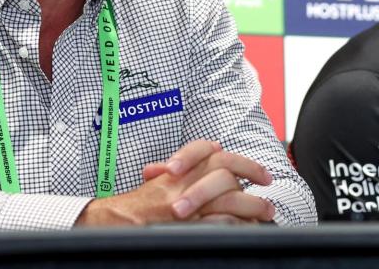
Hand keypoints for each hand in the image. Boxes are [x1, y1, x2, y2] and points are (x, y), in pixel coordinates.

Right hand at [75, 139, 275, 225]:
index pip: (207, 150)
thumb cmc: (133, 207)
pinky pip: (219, 223)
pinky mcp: (186, 226)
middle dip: (250, 174)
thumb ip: (176, 172)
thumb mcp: (155, 183)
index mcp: (175, 170)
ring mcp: (184, 204)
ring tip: (267, 211)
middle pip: (223, 170)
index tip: (251, 167)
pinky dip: (237, 225)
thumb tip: (196, 158)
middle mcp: (180, 182)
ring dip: (252, 204)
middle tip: (266, 184)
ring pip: (227, 196)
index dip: (233, 156)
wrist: (112, 226)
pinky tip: (248, 228)